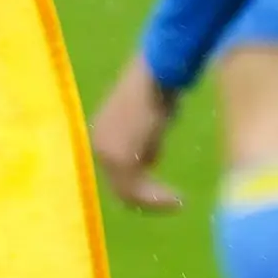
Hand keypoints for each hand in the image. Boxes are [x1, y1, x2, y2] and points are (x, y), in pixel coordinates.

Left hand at [87, 52, 183, 212]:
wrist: (157, 75)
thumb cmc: (158, 89)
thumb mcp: (149, 120)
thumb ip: (144, 141)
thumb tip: (148, 160)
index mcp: (101, 135)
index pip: (115, 171)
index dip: (140, 185)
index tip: (163, 191)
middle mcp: (99, 145)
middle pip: (119, 185)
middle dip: (146, 197)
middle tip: (173, 202)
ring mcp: (107, 153)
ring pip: (128, 191)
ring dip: (154, 201)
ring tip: (178, 202)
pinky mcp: (120, 159)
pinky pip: (137, 189)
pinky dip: (158, 198)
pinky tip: (177, 199)